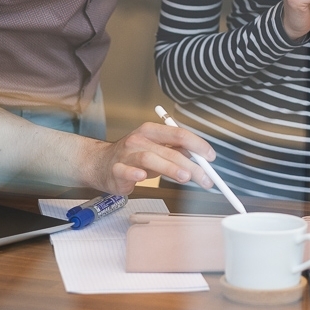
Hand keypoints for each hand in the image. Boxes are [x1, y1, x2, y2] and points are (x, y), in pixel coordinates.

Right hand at [80, 122, 216, 195]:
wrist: (99, 163)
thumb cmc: (131, 156)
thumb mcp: (155, 149)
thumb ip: (175, 151)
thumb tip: (199, 156)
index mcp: (151, 131)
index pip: (178, 134)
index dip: (197, 144)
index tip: (210, 156)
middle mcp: (139, 140)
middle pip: (169, 150)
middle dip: (190, 164)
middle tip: (205, 177)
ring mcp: (126, 154)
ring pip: (150, 158)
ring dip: (169, 168)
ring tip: (185, 177)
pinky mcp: (116, 170)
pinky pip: (125, 171)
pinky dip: (135, 174)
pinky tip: (144, 178)